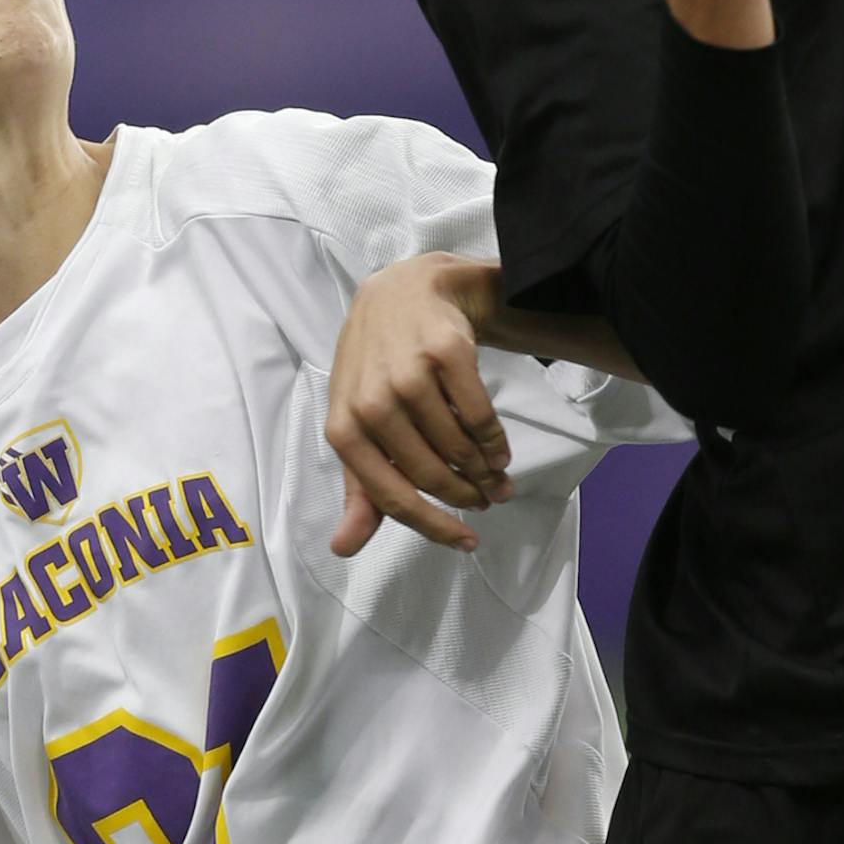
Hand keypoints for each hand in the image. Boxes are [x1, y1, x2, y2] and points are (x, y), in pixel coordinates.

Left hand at [325, 254, 514, 556]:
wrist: (402, 294)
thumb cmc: (376, 370)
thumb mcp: (357, 425)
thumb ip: (359, 489)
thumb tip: (344, 549)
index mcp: (344, 428)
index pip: (390, 496)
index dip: (432, 526)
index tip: (466, 542)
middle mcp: (372, 402)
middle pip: (431, 474)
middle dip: (466, 496)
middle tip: (487, 501)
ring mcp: (409, 374)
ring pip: (458, 446)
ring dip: (485, 471)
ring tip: (497, 477)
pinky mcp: (445, 351)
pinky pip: (480, 415)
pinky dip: (495, 440)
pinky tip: (500, 449)